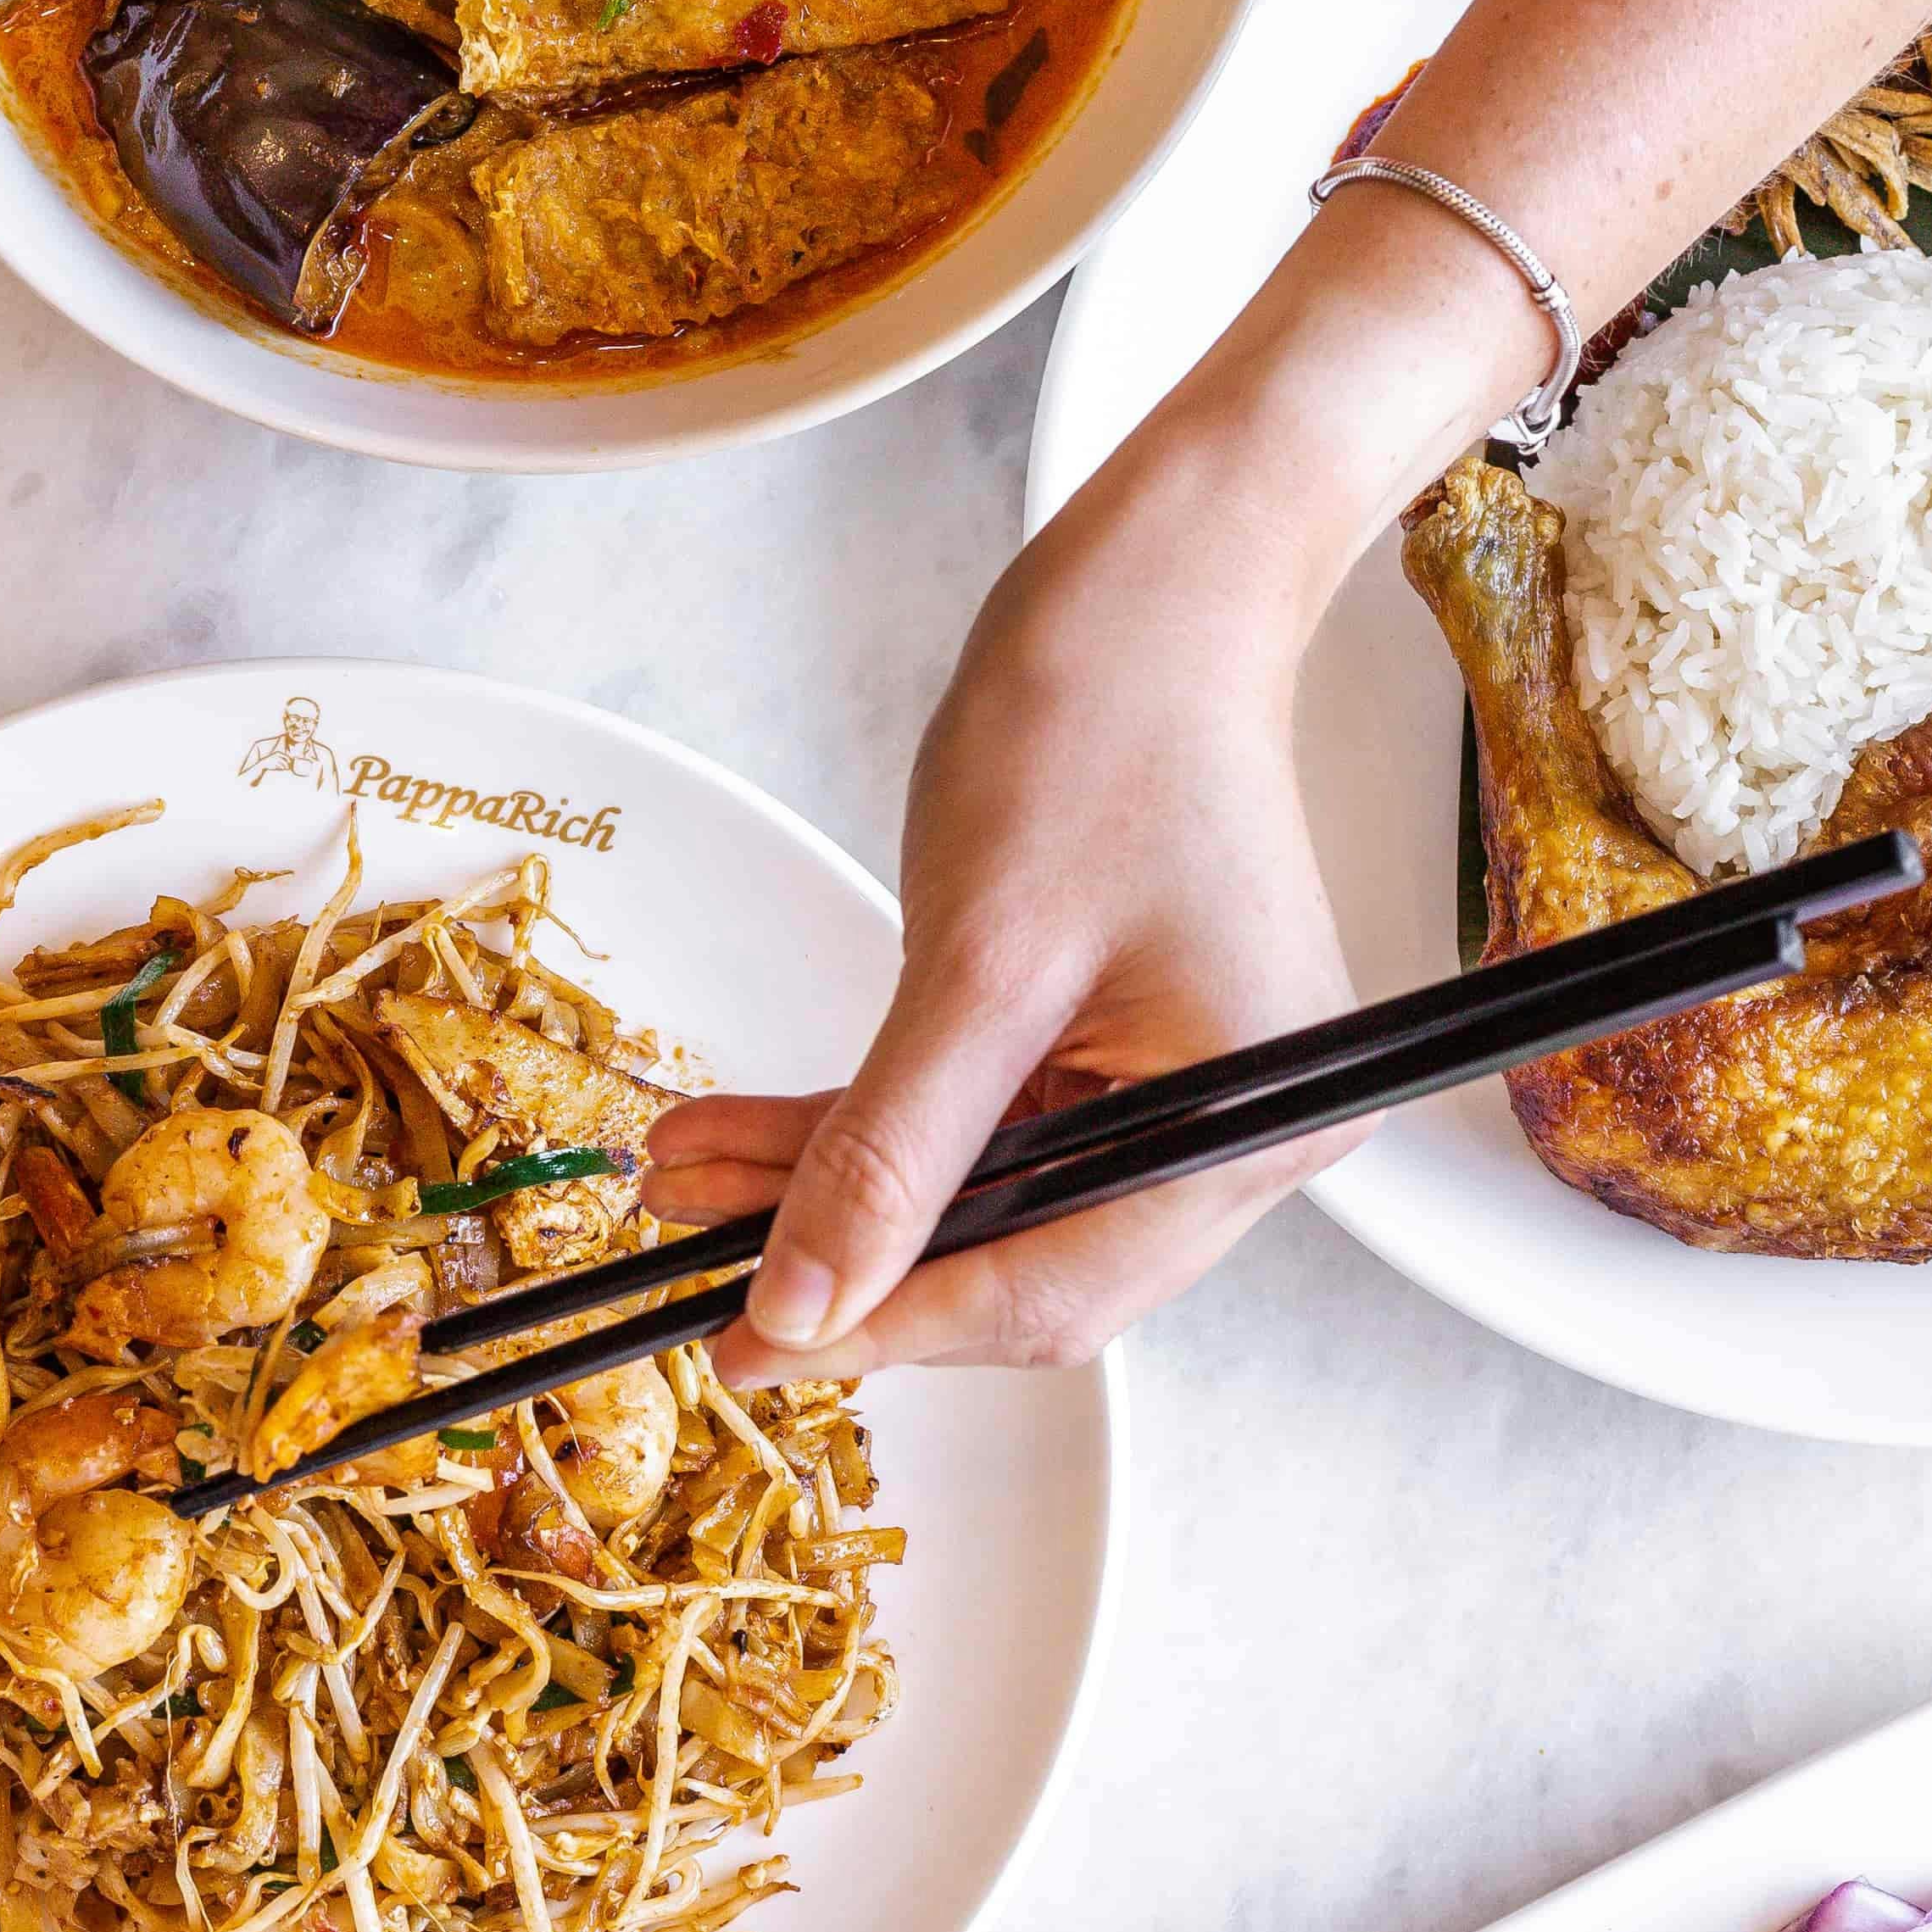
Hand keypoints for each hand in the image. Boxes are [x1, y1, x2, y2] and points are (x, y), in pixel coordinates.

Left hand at [653, 419, 1370, 1380]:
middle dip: (848, 1262)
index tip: (750, 1340)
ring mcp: (1178, 1093)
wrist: (1153, 591)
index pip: (1047, 1288)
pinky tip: (739, 1135)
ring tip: (682, 1180)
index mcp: (1249, 1122)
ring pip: (977, 1201)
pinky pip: (978, 1129)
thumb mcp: (976, 962)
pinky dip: (864, 1133)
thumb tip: (803, 1303)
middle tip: (691, 1269)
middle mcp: (1236, 1131)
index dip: (888, 1328)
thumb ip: (887, 1154)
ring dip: (829, 1194)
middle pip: (1017, 1262)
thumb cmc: (1103, 728)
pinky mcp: (1117, 1048)